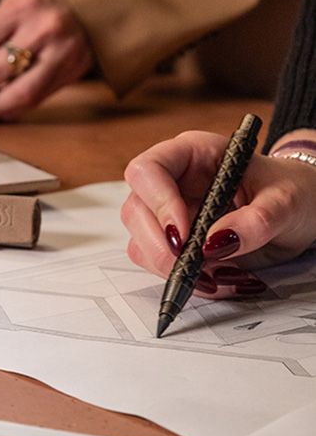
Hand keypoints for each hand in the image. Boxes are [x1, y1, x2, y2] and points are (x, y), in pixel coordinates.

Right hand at [121, 130, 315, 298]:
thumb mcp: (286, 201)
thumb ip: (256, 221)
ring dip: (174, 269)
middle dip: (162, 247)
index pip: (148, 170)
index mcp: (193, 154)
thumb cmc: (291, 191)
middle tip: (197, 267)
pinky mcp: (175, 242)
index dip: (158, 203)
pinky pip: (160, 265)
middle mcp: (173, 182)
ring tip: (220, 278)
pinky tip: (218, 280)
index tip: (183, 235)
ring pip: (141, 243)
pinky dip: (185, 280)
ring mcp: (169, 213)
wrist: (299, 212)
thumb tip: (215, 243)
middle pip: (136, 211)